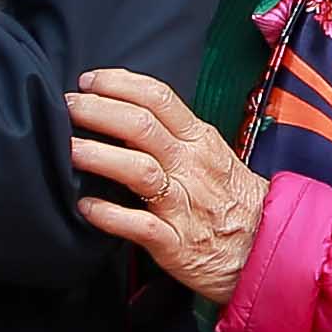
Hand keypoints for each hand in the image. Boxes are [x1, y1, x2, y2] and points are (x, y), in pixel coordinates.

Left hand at [69, 67, 266, 301]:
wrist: (265, 250)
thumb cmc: (230, 201)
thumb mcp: (210, 157)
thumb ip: (173, 136)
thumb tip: (122, 115)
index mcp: (200, 141)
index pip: (159, 98)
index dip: (118, 84)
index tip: (88, 82)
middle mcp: (191, 167)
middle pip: (142, 127)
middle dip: (98, 111)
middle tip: (67, 108)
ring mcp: (184, 205)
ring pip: (140, 171)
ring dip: (100, 156)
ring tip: (69, 150)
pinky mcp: (176, 243)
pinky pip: (141, 226)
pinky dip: (111, 216)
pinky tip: (86, 207)